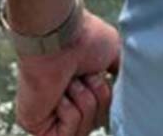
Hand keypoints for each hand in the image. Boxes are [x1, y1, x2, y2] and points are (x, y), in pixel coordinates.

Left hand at [14, 10, 120, 135]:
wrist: (60, 36)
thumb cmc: (84, 37)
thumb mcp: (114, 52)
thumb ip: (120, 73)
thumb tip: (125, 85)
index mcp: (82, 86)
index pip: (103, 111)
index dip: (106, 96)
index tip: (98, 74)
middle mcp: (66, 101)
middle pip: (98, 122)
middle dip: (98, 97)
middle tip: (85, 75)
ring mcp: (50, 115)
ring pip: (85, 130)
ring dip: (84, 101)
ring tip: (70, 82)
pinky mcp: (36, 127)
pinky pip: (68, 135)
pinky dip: (69, 113)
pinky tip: (58, 95)